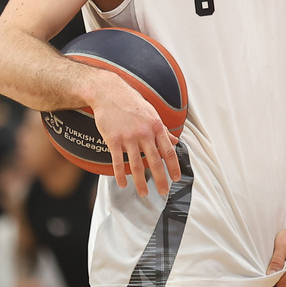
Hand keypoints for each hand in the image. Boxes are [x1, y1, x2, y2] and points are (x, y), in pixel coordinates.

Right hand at [91, 74, 180, 196]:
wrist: (109, 93)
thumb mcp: (152, 113)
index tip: (176, 178)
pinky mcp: (113, 140)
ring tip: (144, 192)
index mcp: (156, 126)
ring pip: (137, 165)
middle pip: (155, 162)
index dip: (174, 166)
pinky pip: (118, 162)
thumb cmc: (131, 102)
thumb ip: (163, 130)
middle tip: (163, 191)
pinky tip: (123, 184)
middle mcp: (144, 133)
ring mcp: (128, 137)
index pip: (169, 151)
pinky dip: (120, 175)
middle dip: (161, 179)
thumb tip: (175, 140)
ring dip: (141, 182)